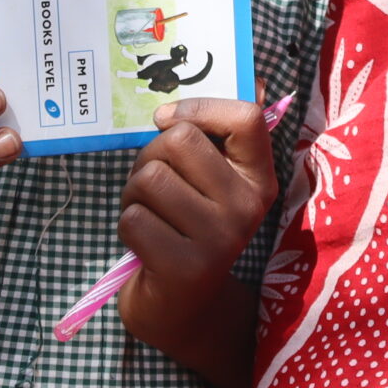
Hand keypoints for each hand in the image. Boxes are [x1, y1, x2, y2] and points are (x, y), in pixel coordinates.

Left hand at [115, 98, 280, 387]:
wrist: (182, 309)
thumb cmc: (187, 230)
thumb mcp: (213, 183)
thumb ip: (222, 136)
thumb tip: (257, 78)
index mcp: (260, 179)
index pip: (246, 118)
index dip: (198, 108)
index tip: (166, 120)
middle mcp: (248, 207)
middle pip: (178, 141)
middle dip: (149, 158)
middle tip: (154, 188)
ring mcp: (220, 239)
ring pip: (149, 178)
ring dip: (133, 195)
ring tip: (150, 217)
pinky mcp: (186, 267)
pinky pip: (133, 218)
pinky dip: (127, 226)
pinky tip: (144, 245)